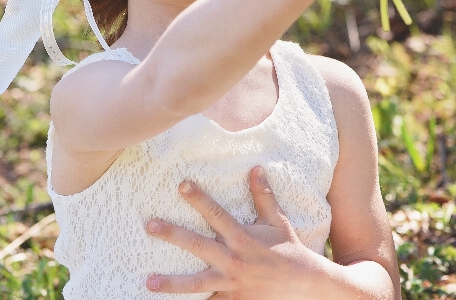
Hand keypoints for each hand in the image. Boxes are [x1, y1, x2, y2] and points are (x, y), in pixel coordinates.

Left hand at [144, 167, 325, 298]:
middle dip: (172, 235)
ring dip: (172, 283)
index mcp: (242, 237)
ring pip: (196, 283)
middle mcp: (234, 259)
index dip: (199, 198)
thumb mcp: (278, 222)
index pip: (216, 214)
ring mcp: (232, 283)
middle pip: (197, 245)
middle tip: (150, 226)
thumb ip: (264, 196)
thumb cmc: (290, 251)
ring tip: (148, 282)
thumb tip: (255, 168)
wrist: (306, 286)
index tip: (181, 185)